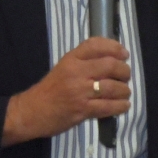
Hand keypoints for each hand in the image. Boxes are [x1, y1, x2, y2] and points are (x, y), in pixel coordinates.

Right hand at [2, 38, 130, 145]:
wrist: (31, 111)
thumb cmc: (50, 90)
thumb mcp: (63, 68)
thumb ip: (84, 62)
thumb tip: (113, 60)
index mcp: (70, 59)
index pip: (95, 45)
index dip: (114, 47)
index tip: (124, 53)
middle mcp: (76, 72)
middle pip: (110, 65)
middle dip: (124, 71)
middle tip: (126, 76)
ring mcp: (79, 91)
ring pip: (112, 87)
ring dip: (124, 90)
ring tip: (125, 92)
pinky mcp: (82, 110)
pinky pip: (108, 107)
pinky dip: (120, 106)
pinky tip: (124, 105)